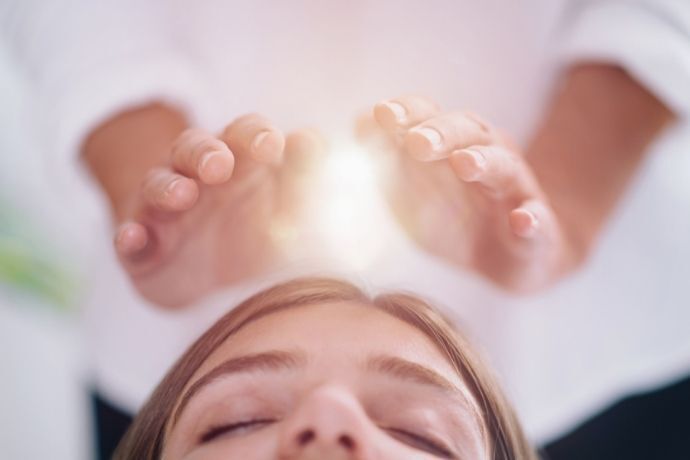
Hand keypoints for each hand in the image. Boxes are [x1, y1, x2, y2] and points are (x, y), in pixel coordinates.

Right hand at [113, 114, 322, 306]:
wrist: (207, 279)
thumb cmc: (253, 232)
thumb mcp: (286, 208)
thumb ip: (303, 176)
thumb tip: (313, 139)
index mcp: (238, 163)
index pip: (244, 134)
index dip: (255, 134)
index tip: (273, 145)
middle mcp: (197, 178)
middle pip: (194, 149)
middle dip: (205, 153)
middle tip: (220, 165)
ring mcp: (164, 212)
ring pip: (158, 185)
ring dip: (167, 187)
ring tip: (182, 195)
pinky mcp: (141, 248)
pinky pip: (129, 236)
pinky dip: (129, 236)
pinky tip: (133, 238)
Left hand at [364, 95, 579, 292]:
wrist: (510, 257)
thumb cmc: (455, 216)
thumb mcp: (413, 189)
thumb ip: (388, 157)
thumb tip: (359, 122)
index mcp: (453, 143)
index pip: (430, 116)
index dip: (408, 112)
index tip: (382, 114)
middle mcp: (487, 156)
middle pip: (467, 132)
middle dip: (441, 133)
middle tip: (417, 142)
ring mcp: (515, 190)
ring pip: (504, 167)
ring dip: (484, 162)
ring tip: (463, 164)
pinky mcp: (538, 228)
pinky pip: (537, 220)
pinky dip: (530, 219)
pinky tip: (522, 220)